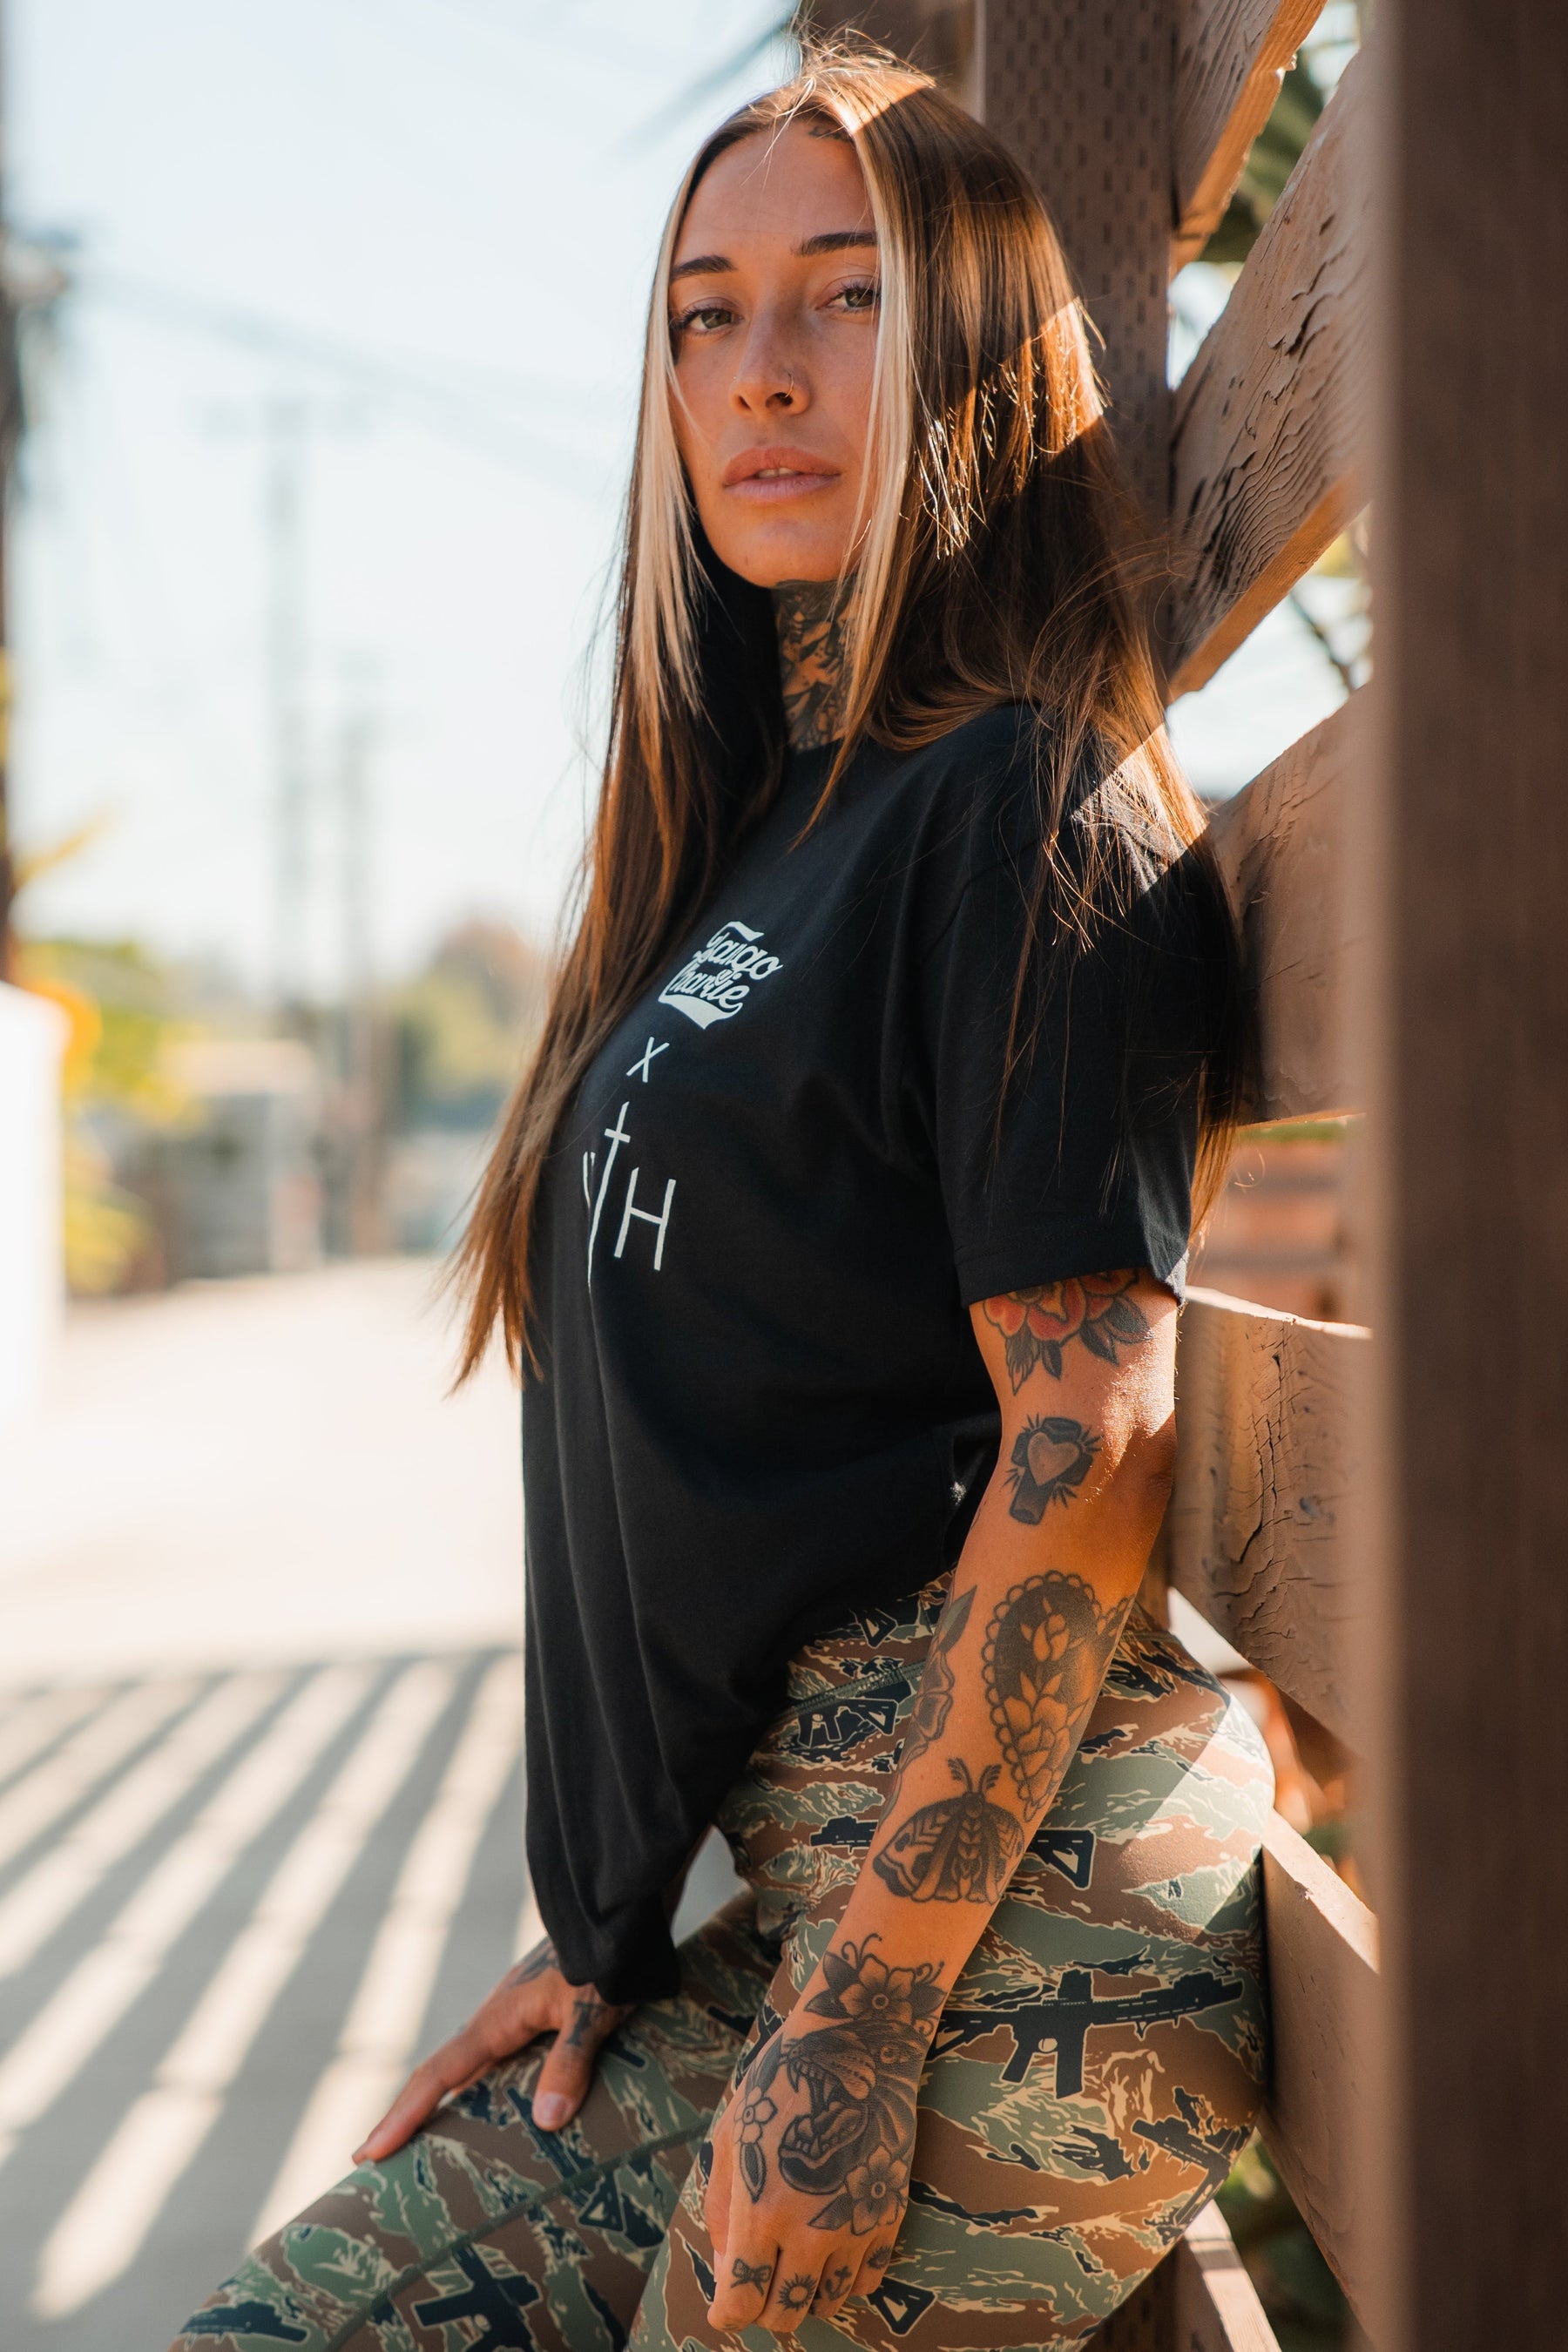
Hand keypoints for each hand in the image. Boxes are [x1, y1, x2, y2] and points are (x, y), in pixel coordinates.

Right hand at [354, 1939, 631, 2160]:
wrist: (618, 1911)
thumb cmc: (607, 1957)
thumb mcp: (592, 2009)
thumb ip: (570, 2060)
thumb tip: (545, 2122)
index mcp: (498, 2017)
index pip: (438, 2073)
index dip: (404, 2114)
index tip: (371, 2151)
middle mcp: (496, 2018)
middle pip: (441, 2074)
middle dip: (406, 2115)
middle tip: (371, 2159)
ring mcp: (514, 2014)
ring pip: (467, 2068)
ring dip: (441, 2105)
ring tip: (421, 2148)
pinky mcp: (535, 2013)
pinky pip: (495, 2060)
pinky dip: (478, 2090)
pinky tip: (486, 2111)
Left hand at [702, 1937, 938, 2334]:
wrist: (856, 2046)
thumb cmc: (780, 2083)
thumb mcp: (730, 2136)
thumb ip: (722, 2209)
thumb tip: (727, 2265)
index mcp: (760, 2212)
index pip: (741, 2304)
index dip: (727, 2313)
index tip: (725, 2304)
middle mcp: (808, 2231)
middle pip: (784, 2313)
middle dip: (763, 2307)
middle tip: (759, 2280)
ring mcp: (853, 2226)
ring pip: (828, 2304)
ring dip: (806, 2295)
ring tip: (794, 2265)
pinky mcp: (887, 2215)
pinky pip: (869, 2280)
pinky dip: (847, 2280)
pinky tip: (833, 2253)